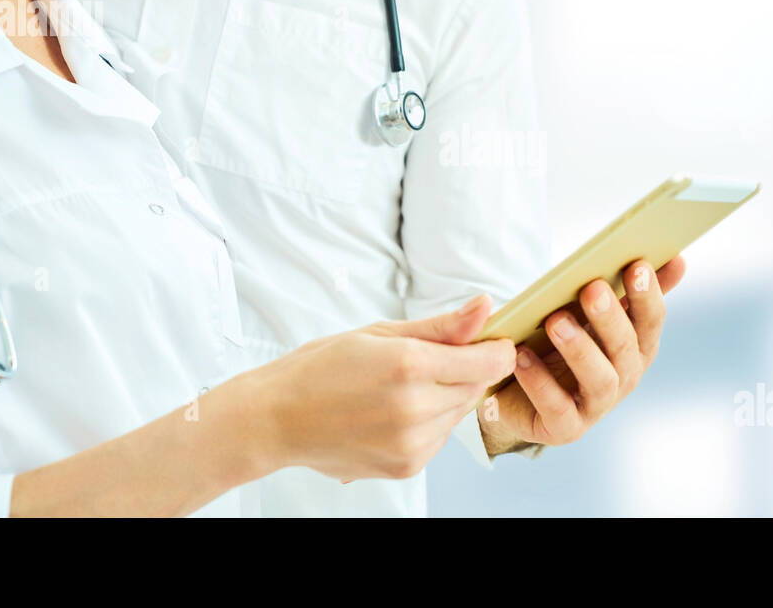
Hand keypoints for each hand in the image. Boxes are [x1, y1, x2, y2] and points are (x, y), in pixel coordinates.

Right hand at [216, 295, 516, 481]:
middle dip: (464, 370)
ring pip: (459, 412)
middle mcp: (415, 408)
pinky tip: (394, 412)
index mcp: (408, 365)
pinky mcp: (407, 466)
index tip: (489, 341)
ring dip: (445, 397)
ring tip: (400, 388)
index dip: (495, 349)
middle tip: (424, 360)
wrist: (277, 419)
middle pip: (476, 386)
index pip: (488, 361)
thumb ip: (441, 326)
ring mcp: (412, 443)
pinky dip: (429, 422)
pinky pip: (440, 437)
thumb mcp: (380, 333)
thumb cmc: (321, 368)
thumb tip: (486, 306)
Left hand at [478, 256, 686, 454]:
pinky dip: (540, 381)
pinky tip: (522, 355)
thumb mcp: (592, 315)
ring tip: (555, 321)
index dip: (647, 295)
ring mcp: (596, 406)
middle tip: (592, 288)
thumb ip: (629, 290)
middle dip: (610, 318)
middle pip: (625, 347)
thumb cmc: (561, 344)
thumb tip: (676, 259)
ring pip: (599, 379)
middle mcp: (624, 377)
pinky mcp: (565, 427)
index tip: (637, 265)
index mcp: (636, 346)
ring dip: (579, 348)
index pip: (651, 321)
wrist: (520, 394)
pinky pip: (556, 407)